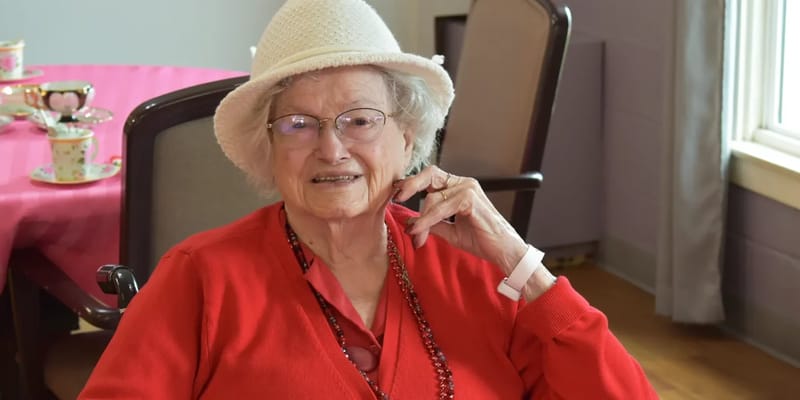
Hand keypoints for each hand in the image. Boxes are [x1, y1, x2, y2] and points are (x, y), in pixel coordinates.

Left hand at [393, 166, 527, 273]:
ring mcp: (468, 189)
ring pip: (433, 197)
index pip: (431, 177)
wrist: (503, 251)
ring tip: (414, 234)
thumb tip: (410, 222)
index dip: (412, 183)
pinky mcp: (471, 200)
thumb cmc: (480, 239)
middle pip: (430, 175)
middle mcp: (464, 183)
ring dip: (420, 218)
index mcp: (459, 186)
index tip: (396, 193)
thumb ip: (431, 222)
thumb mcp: (449, 230)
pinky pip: (442, 208)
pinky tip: (420, 231)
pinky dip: (428, 220)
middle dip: (410, 185)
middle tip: (396, 198)